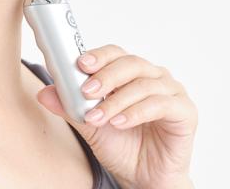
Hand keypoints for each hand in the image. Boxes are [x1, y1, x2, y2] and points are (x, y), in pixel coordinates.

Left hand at [36, 44, 197, 188]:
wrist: (145, 178)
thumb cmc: (122, 146)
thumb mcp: (90, 125)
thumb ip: (70, 107)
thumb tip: (44, 92)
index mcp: (131, 73)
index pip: (115, 53)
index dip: (98, 55)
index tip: (80, 63)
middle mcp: (153, 76)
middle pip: (130, 63)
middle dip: (105, 76)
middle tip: (86, 92)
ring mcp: (171, 91)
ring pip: (143, 84)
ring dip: (116, 101)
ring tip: (98, 117)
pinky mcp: (185, 111)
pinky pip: (161, 104)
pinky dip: (136, 112)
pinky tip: (119, 123)